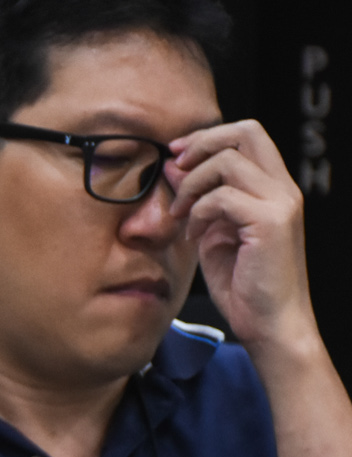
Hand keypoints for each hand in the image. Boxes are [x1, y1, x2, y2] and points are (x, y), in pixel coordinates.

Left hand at [166, 121, 318, 353]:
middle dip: (201, 143)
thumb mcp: (213, 234)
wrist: (270, 324)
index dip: (208, 137)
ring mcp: (281, 203)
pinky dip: (198, 212)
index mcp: (274, 188)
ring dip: (192, 184)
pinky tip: (194, 235)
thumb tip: (173, 169)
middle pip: (246, 132)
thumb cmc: (244, 285)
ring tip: (180, 214)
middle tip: (174, 167)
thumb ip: (199, 202)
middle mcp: (284, 189)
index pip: (248, 135)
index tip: (176, 155)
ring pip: (228, 162)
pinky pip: (222, 197)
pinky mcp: (270, 222)